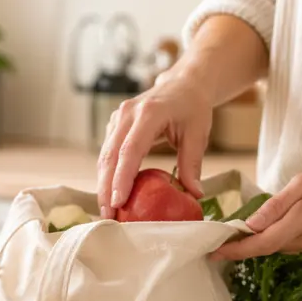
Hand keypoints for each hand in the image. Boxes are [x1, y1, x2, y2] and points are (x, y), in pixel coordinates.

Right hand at [96, 74, 214, 217]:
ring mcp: (117, 118)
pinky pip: (107, 153)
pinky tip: (110, 194)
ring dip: (103, 184)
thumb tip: (195, 194)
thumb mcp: (198, 134)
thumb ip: (192, 163)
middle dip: (105, 188)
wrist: (182, 84)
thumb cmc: (192, 108)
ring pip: (104, 156)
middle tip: (108, 216)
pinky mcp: (114, 125)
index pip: (130, 150)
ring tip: (107, 211)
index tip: (118, 202)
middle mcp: (127, 114)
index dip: (122, 178)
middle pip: (110, 155)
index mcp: (149, 113)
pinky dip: (107, 175)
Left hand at [213, 158, 301, 260]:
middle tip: (242, 224)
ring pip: (286, 245)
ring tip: (293, 208)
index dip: (236, 251)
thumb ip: (278, 205)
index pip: (260, 245)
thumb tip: (252, 224)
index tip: (214, 253)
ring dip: (278, 232)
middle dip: (255, 237)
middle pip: (271, 245)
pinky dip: (296, 233)